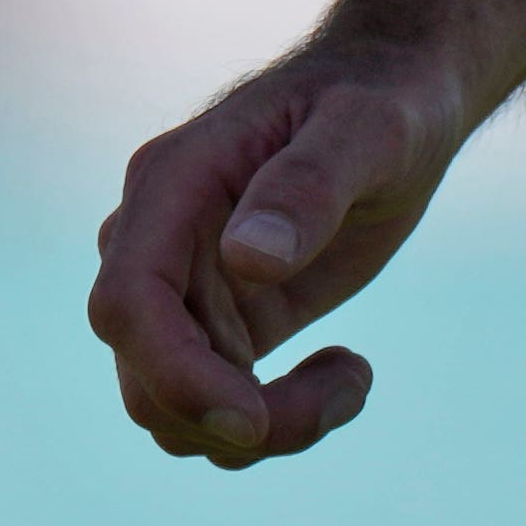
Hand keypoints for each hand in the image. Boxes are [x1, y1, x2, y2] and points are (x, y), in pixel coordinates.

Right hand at [88, 36, 472, 471]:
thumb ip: (308, 184)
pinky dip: (277, 423)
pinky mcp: (221, 321)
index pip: (127, 301)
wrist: (398, 94)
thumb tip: (246, 259)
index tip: (254, 420)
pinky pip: (215, 405)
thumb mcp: (368, 129)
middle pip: (144, 375)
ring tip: (354, 379)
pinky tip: (346, 372)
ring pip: (173, 407)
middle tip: (342, 394)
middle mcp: (159, 240)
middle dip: (231, 418)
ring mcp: (184, 286)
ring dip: (262, 431)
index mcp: (173, 184)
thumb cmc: (384, 98)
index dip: (175, 374)